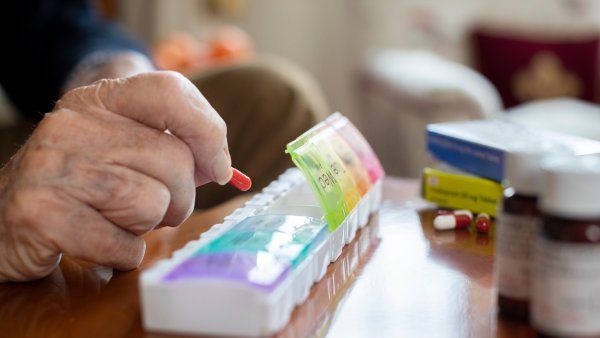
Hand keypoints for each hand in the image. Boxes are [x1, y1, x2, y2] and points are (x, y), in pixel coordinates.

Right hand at [0, 71, 231, 280]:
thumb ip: (173, 147)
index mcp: (99, 100)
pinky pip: (122, 245)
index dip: (208, 131)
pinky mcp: (41, 213)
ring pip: (153, 203)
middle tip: (156, 209)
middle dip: (180, 198)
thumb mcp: (121, 149)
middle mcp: (73, 124)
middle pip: (175, 161)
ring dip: (148, 226)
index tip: (218, 168)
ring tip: (119, 222)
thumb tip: (221, 166)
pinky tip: (100, 243)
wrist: (2, 218)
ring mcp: (54, 166)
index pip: (170, 91)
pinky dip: (124, 254)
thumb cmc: (81, 185)